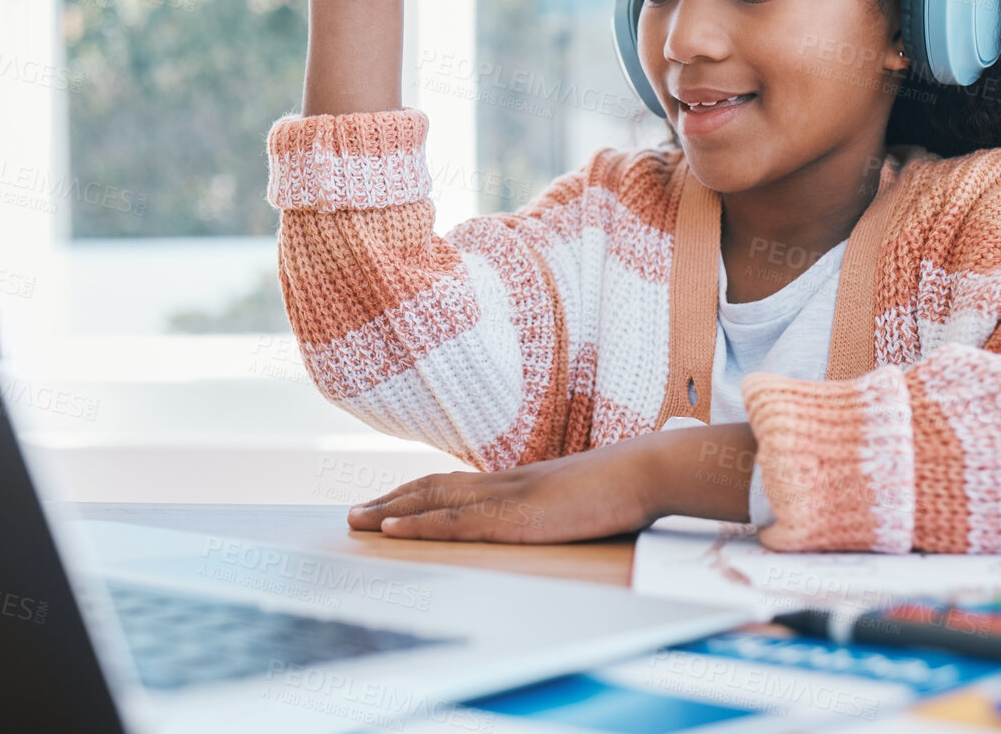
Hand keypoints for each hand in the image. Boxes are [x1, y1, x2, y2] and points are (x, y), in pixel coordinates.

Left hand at [347, 438, 662, 543]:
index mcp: (520, 482)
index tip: (390, 502)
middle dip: (391, 501)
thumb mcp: (583, 502)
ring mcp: (507, 498)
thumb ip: (560, 510)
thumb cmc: (626, 489)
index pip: (456, 484)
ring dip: (391, 511)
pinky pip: (456, 522)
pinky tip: (392, 529)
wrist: (647, 471)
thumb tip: (554, 520)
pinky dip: (419, 524)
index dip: (419, 493)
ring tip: (357, 520)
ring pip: (434, 502)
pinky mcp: (515, 517)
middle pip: (433, 488)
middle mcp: (504, 484)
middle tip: (354, 513)